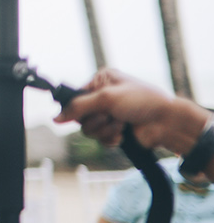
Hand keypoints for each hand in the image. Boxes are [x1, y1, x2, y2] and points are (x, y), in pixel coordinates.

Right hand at [58, 68, 208, 154]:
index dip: (77, 108)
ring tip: (121, 124)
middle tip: (111, 116)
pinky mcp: (114, 132)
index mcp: (101, 82)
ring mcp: (108, 116)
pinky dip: (111, 139)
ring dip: (105, 130)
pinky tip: (124, 134)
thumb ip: (78, 107)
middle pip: (80, 116)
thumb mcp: (107, 98)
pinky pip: (100, 140)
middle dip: (96, 120)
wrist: (167, 122)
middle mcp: (102, 98)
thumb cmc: (143, 101)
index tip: (85, 112)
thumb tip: (55, 119)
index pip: (75, 97)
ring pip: (89, 130)